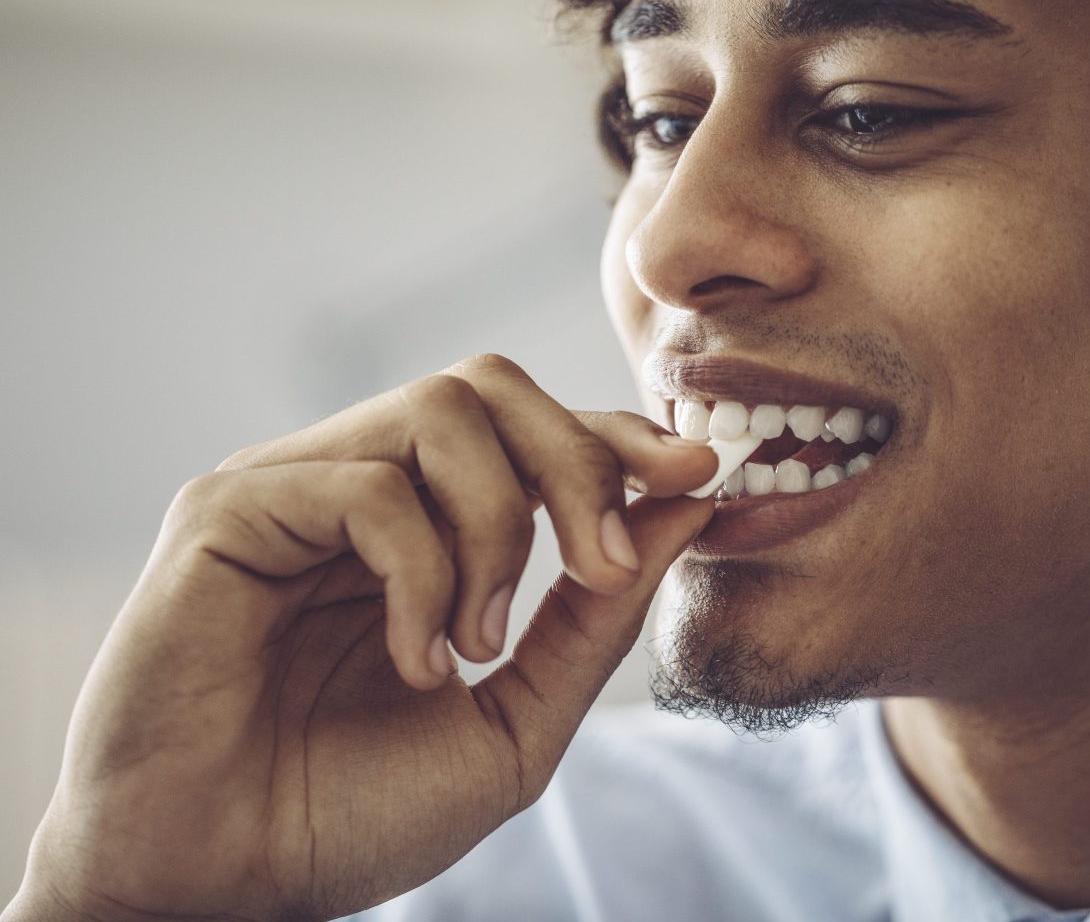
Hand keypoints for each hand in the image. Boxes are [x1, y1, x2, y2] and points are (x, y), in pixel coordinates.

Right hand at [6, 354, 716, 921]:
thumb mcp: (515, 721)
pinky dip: (421, 575)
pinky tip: (414, 660)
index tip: (700, 473)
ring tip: (479, 644)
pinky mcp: (227, 510)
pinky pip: (367, 487)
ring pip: (439, 412)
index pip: (528, 433)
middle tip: (603, 565)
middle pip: (491, 386)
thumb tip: (691, 505)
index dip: (616, 439)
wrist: (219, 888)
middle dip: (577, 461)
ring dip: (496, 529)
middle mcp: (355, 488)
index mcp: (418, 530)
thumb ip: (596, 617)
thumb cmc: (347, 813)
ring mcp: (290, 489)